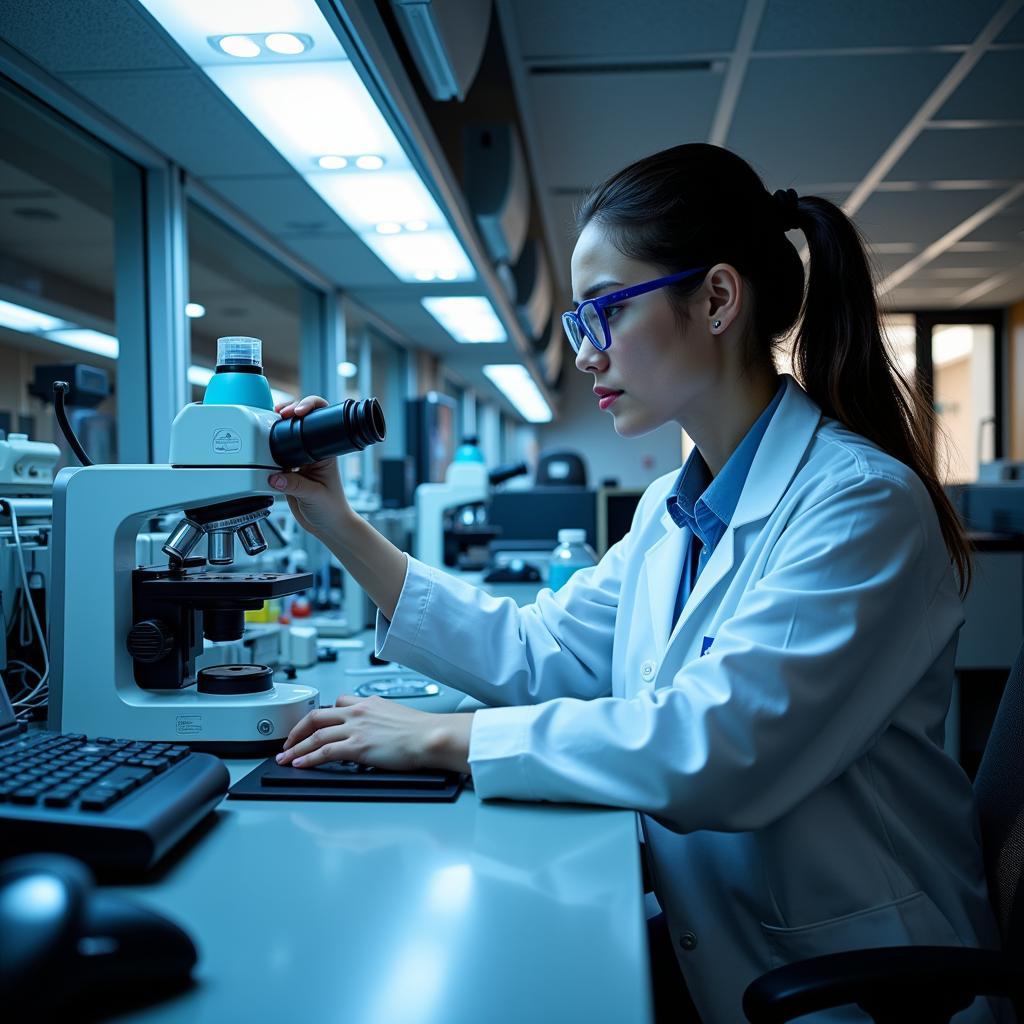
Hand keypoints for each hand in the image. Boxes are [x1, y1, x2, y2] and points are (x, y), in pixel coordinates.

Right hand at [269, 396, 354, 541]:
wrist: (326, 526)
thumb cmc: (331, 509)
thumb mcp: (314, 495)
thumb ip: (294, 485)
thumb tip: (274, 476)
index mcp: (326, 451)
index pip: (320, 419)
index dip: (308, 407)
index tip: (296, 412)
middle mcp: (313, 452)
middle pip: (300, 422)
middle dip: (288, 411)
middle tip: (278, 413)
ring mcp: (300, 460)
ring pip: (285, 437)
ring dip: (275, 429)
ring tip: (265, 426)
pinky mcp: (287, 471)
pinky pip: (274, 456)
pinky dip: (266, 450)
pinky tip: (260, 449)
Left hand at [277, 695, 472, 772]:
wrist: (430, 735)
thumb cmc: (421, 730)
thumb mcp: (396, 714)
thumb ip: (379, 719)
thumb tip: (374, 732)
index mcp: (368, 702)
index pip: (337, 702)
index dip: (320, 715)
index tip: (311, 724)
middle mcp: (358, 712)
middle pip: (317, 716)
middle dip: (297, 730)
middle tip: (288, 741)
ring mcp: (356, 728)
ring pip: (316, 735)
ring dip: (297, 747)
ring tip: (286, 757)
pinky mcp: (357, 746)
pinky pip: (324, 752)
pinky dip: (308, 758)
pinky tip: (301, 764)